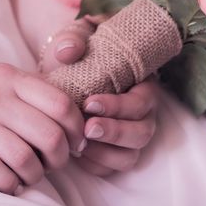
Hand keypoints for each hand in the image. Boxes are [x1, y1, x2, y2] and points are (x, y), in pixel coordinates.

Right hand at [0, 55, 85, 193]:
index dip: (77, 128)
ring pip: (25, 159)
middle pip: (49, 136)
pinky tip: (8, 183)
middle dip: (61, 158)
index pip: (61, 104)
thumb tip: (62, 110)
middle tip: (56, 162)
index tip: (76, 140)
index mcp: (9, 77)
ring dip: (35, 175)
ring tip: (31, 175)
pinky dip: (8, 184)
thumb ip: (25, 86)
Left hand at [42, 18, 158, 175]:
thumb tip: (68, 51)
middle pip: (143, 132)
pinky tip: (76, 154)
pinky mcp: (115, 151)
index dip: (119, 106)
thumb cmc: (78, 51)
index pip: (142, 101)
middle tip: (87, 128)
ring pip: (131, 154)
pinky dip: (97, 165)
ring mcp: (130, 134)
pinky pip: (114, 168)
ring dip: (106, 153)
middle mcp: (142, 113)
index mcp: (141, 83)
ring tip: (79, 144)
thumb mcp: (76, 37)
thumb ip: (73, 38)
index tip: (89, 103)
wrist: (63, 69)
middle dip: (115, 132)